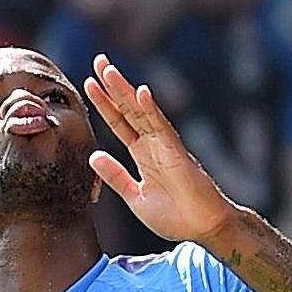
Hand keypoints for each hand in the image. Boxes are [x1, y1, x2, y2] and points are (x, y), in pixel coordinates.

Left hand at [84, 54, 236, 242]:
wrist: (202, 230)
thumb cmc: (174, 216)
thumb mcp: (135, 196)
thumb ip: (115, 176)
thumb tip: (93, 156)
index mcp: (142, 154)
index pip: (119, 122)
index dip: (104, 103)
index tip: (89, 83)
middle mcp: (153, 144)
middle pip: (128, 109)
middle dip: (113, 86)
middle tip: (98, 61)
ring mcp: (165, 146)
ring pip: (142, 112)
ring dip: (125, 91)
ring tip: (108, 70)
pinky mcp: (177, 154)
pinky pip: (162, 129)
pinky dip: (151, 111)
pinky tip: (140, 93)